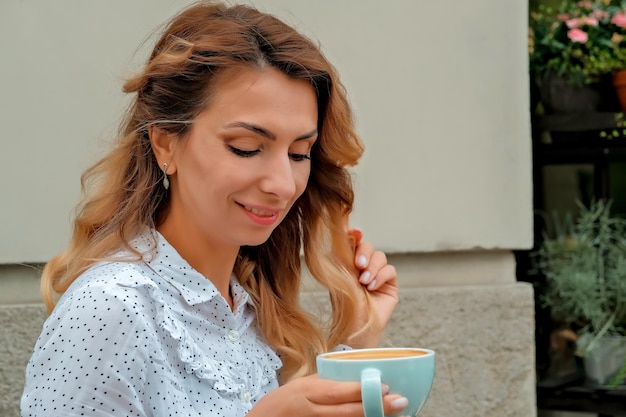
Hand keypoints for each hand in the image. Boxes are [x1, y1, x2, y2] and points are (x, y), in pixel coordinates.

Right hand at [247, 374, 408, 416]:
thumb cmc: (282, 403)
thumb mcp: (302, 386)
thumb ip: (326, 381)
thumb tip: (358, 374)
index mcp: (307, 392)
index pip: (338, 392)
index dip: (363, 390)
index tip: (387, 386)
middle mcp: (311, 412)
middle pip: (347, 413)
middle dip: (376, 408)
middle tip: (401, 402)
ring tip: (396, 416)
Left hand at [347, 227, 398, 347]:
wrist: (356, 325)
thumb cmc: (344, 303)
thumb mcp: (341, 274)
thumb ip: (343, 252)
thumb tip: (343, 229)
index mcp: (347, 264)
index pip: (352, 243)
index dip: (354, 234)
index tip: (355, 232)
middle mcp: (362, 267)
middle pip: (367, 246)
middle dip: (364, 252)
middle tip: (358, 264)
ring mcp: (377, 275)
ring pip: (380, 256)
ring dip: (372, 267)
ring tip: (364, 282)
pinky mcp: (389, 284)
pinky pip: (389, 270)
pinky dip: (380, 276)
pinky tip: (372, 287)